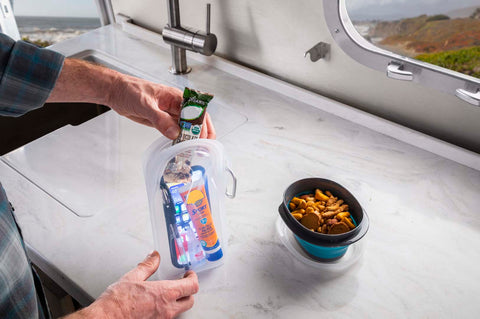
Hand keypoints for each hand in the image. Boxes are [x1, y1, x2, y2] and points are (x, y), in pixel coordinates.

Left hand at [47, 58, 215, 139]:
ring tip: (194, 150)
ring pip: (186, 127)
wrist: (116, 92)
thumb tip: (174, 132)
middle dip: (201, 133)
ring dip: (190, 138)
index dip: (202, 124)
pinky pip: (175, 131)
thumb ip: (160, 119)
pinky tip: (181, 146)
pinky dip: (179, 139)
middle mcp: (176, 105)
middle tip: (202, 147)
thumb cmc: (129, 90)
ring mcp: (170, 114)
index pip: (197, 110)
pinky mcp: (163, 121)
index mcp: (176, 97)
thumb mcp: (145, 104)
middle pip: (195, 120)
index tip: (202, 137)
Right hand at [65, 251, 198, 318]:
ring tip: (169, 293)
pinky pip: (168, 317)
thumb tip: (154, 256)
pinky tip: (157, 303)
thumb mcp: (133, 277)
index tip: (188, 274)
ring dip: (178, 301)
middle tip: (182, 283)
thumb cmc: (117, 302)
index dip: (193, 278)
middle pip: (190, 300)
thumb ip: (147, 265)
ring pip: (180, 310)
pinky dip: (167, 309)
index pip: (192, 286)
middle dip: (188, 291)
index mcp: (165, 293)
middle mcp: (167, 308)